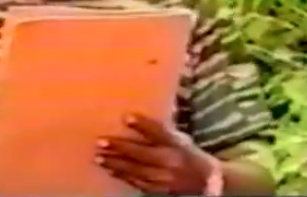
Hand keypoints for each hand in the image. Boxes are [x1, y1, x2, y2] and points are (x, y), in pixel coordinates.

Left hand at [96, 114, 214, 194]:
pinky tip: (111, 171)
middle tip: (100, 142)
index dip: (143, 124)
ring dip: (116, 164)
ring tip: (99, 158)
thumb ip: (160, 130)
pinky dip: (124, 177)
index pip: (159, 132)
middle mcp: (171, 161)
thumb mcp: (179, 138)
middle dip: (120, 148)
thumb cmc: (189, 153)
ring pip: (137, 171)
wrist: (207, 182)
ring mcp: (165, 178)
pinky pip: (139, 183)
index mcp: (177, 145)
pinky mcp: (160, 190)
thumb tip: (134, 118)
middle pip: (142, 154)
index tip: (125, 116)